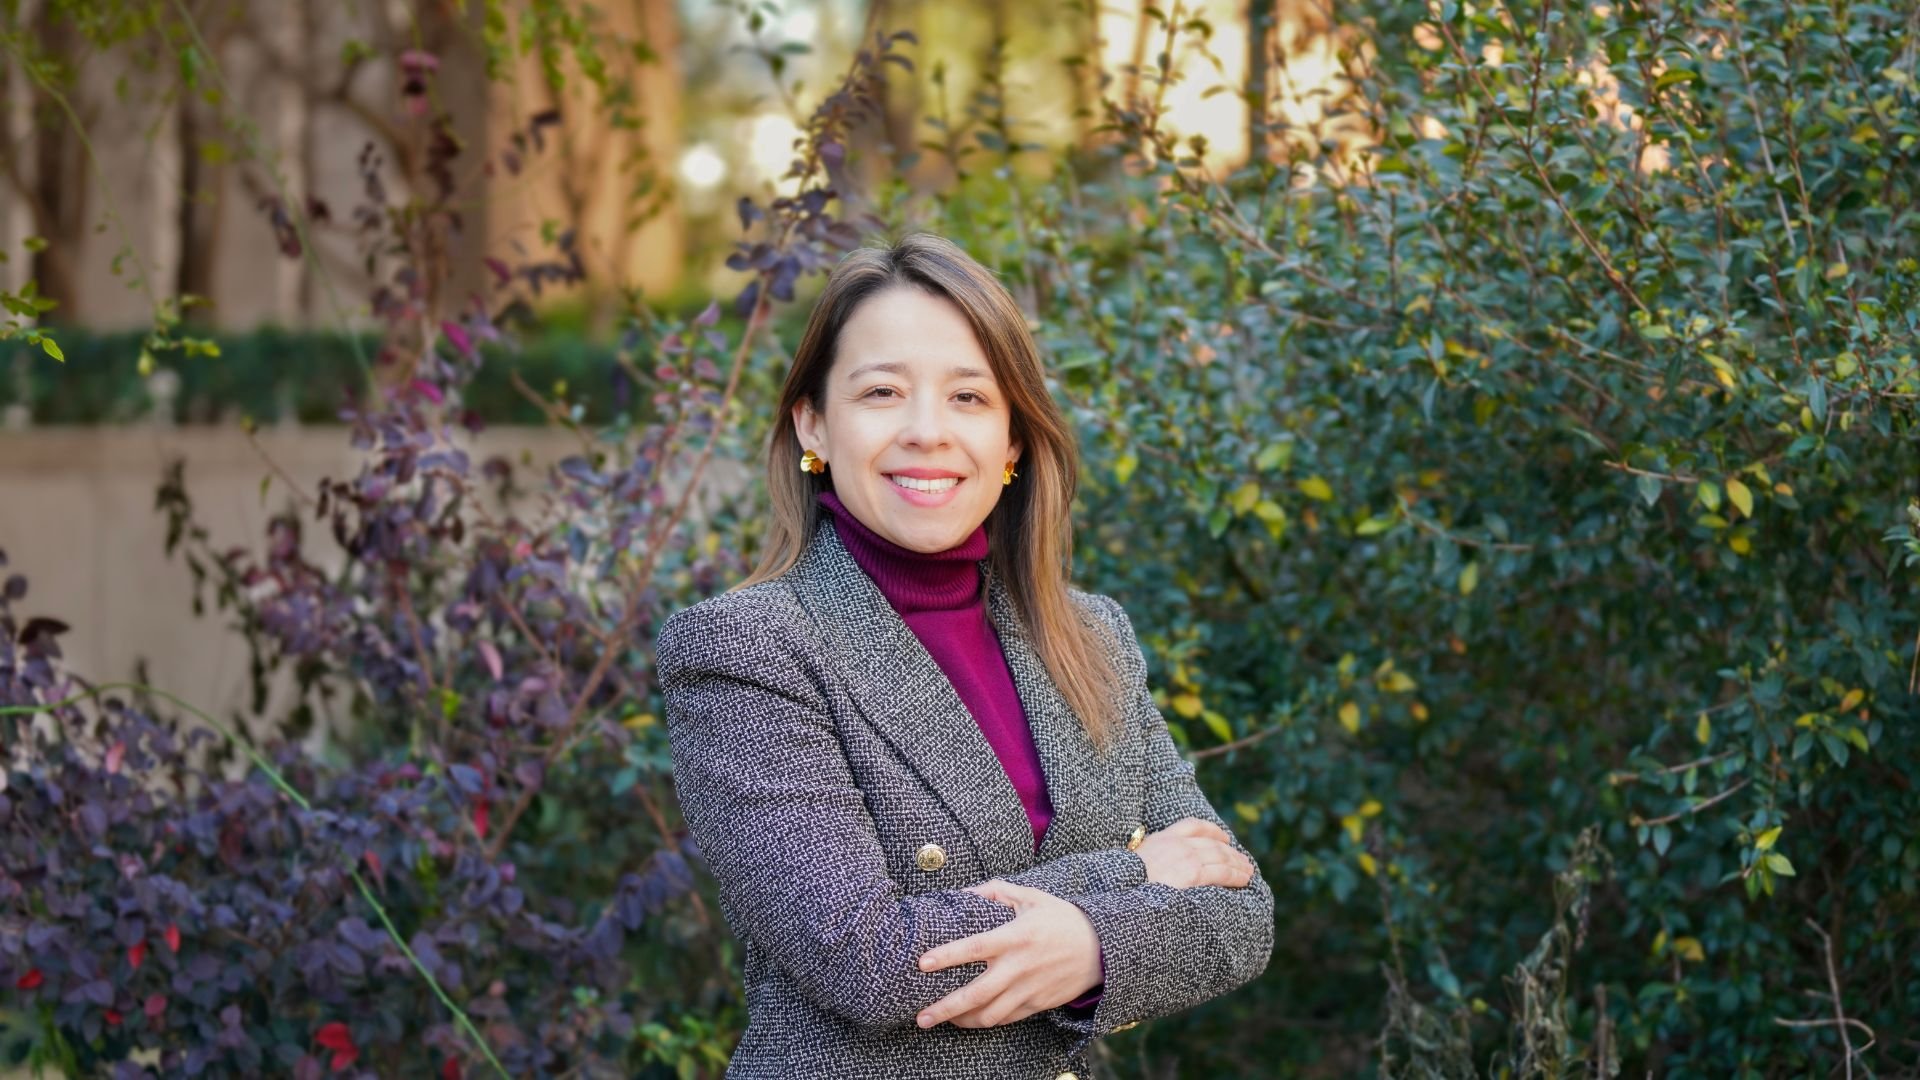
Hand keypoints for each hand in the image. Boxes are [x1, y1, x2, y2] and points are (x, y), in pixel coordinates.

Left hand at [913, 880, 1101, 1029]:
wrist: (1100, 948)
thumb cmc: (1061, 918)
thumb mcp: (1032, 897)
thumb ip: (996, 892)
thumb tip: (964, 893)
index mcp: (1016, 936)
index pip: (975, 947)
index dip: (947, 956)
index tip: (922, 964)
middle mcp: (1020, 966)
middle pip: (977, 993)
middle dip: (946, 1008)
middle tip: (921, 1017)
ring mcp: (1029, 989)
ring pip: (990, 1014)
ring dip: (962, 1021)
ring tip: (941, 1021)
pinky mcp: (1038, 1004)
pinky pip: (1007, 1018)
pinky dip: (986, 1021)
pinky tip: (969, 1020)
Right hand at [1135, 817, 1256, 889]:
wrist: (1120, 895)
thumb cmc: (1124, 887)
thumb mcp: (1133, 865)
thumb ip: (1149, 862)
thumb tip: (1156, 873)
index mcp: (1160, 839)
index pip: (1191, 825)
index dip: (1210, 830)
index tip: (1222, 837)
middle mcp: (1175, 844)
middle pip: (1211, 843)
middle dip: (1230, 852)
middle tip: (1243, 860)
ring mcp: (1185, 858)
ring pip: (1220, 857)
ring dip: (1238, 864)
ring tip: (1248, 872)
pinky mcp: (1193, 874)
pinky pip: (1222, 872)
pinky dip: (1236, 875)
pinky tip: (1244, 880)